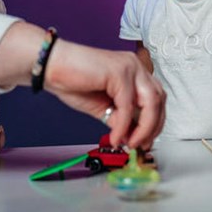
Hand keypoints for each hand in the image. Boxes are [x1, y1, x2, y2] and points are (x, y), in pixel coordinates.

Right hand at [45, 41, 165, 149]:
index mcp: (134, 71)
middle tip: (141, 145)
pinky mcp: (119, 72)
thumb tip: (131, 137)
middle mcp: (135, 66)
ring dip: (144, 128)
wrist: (52, 66)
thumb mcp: (103, 106)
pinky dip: (123, 126)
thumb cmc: (73, 81)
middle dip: (154, 126)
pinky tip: (114, 137)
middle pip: (159, 99)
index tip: (146, 141)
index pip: (156, 97)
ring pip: (151, 101)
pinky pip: (128, 105)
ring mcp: (129, 67)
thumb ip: (120, 118)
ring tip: (131, 143)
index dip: (155, 122)